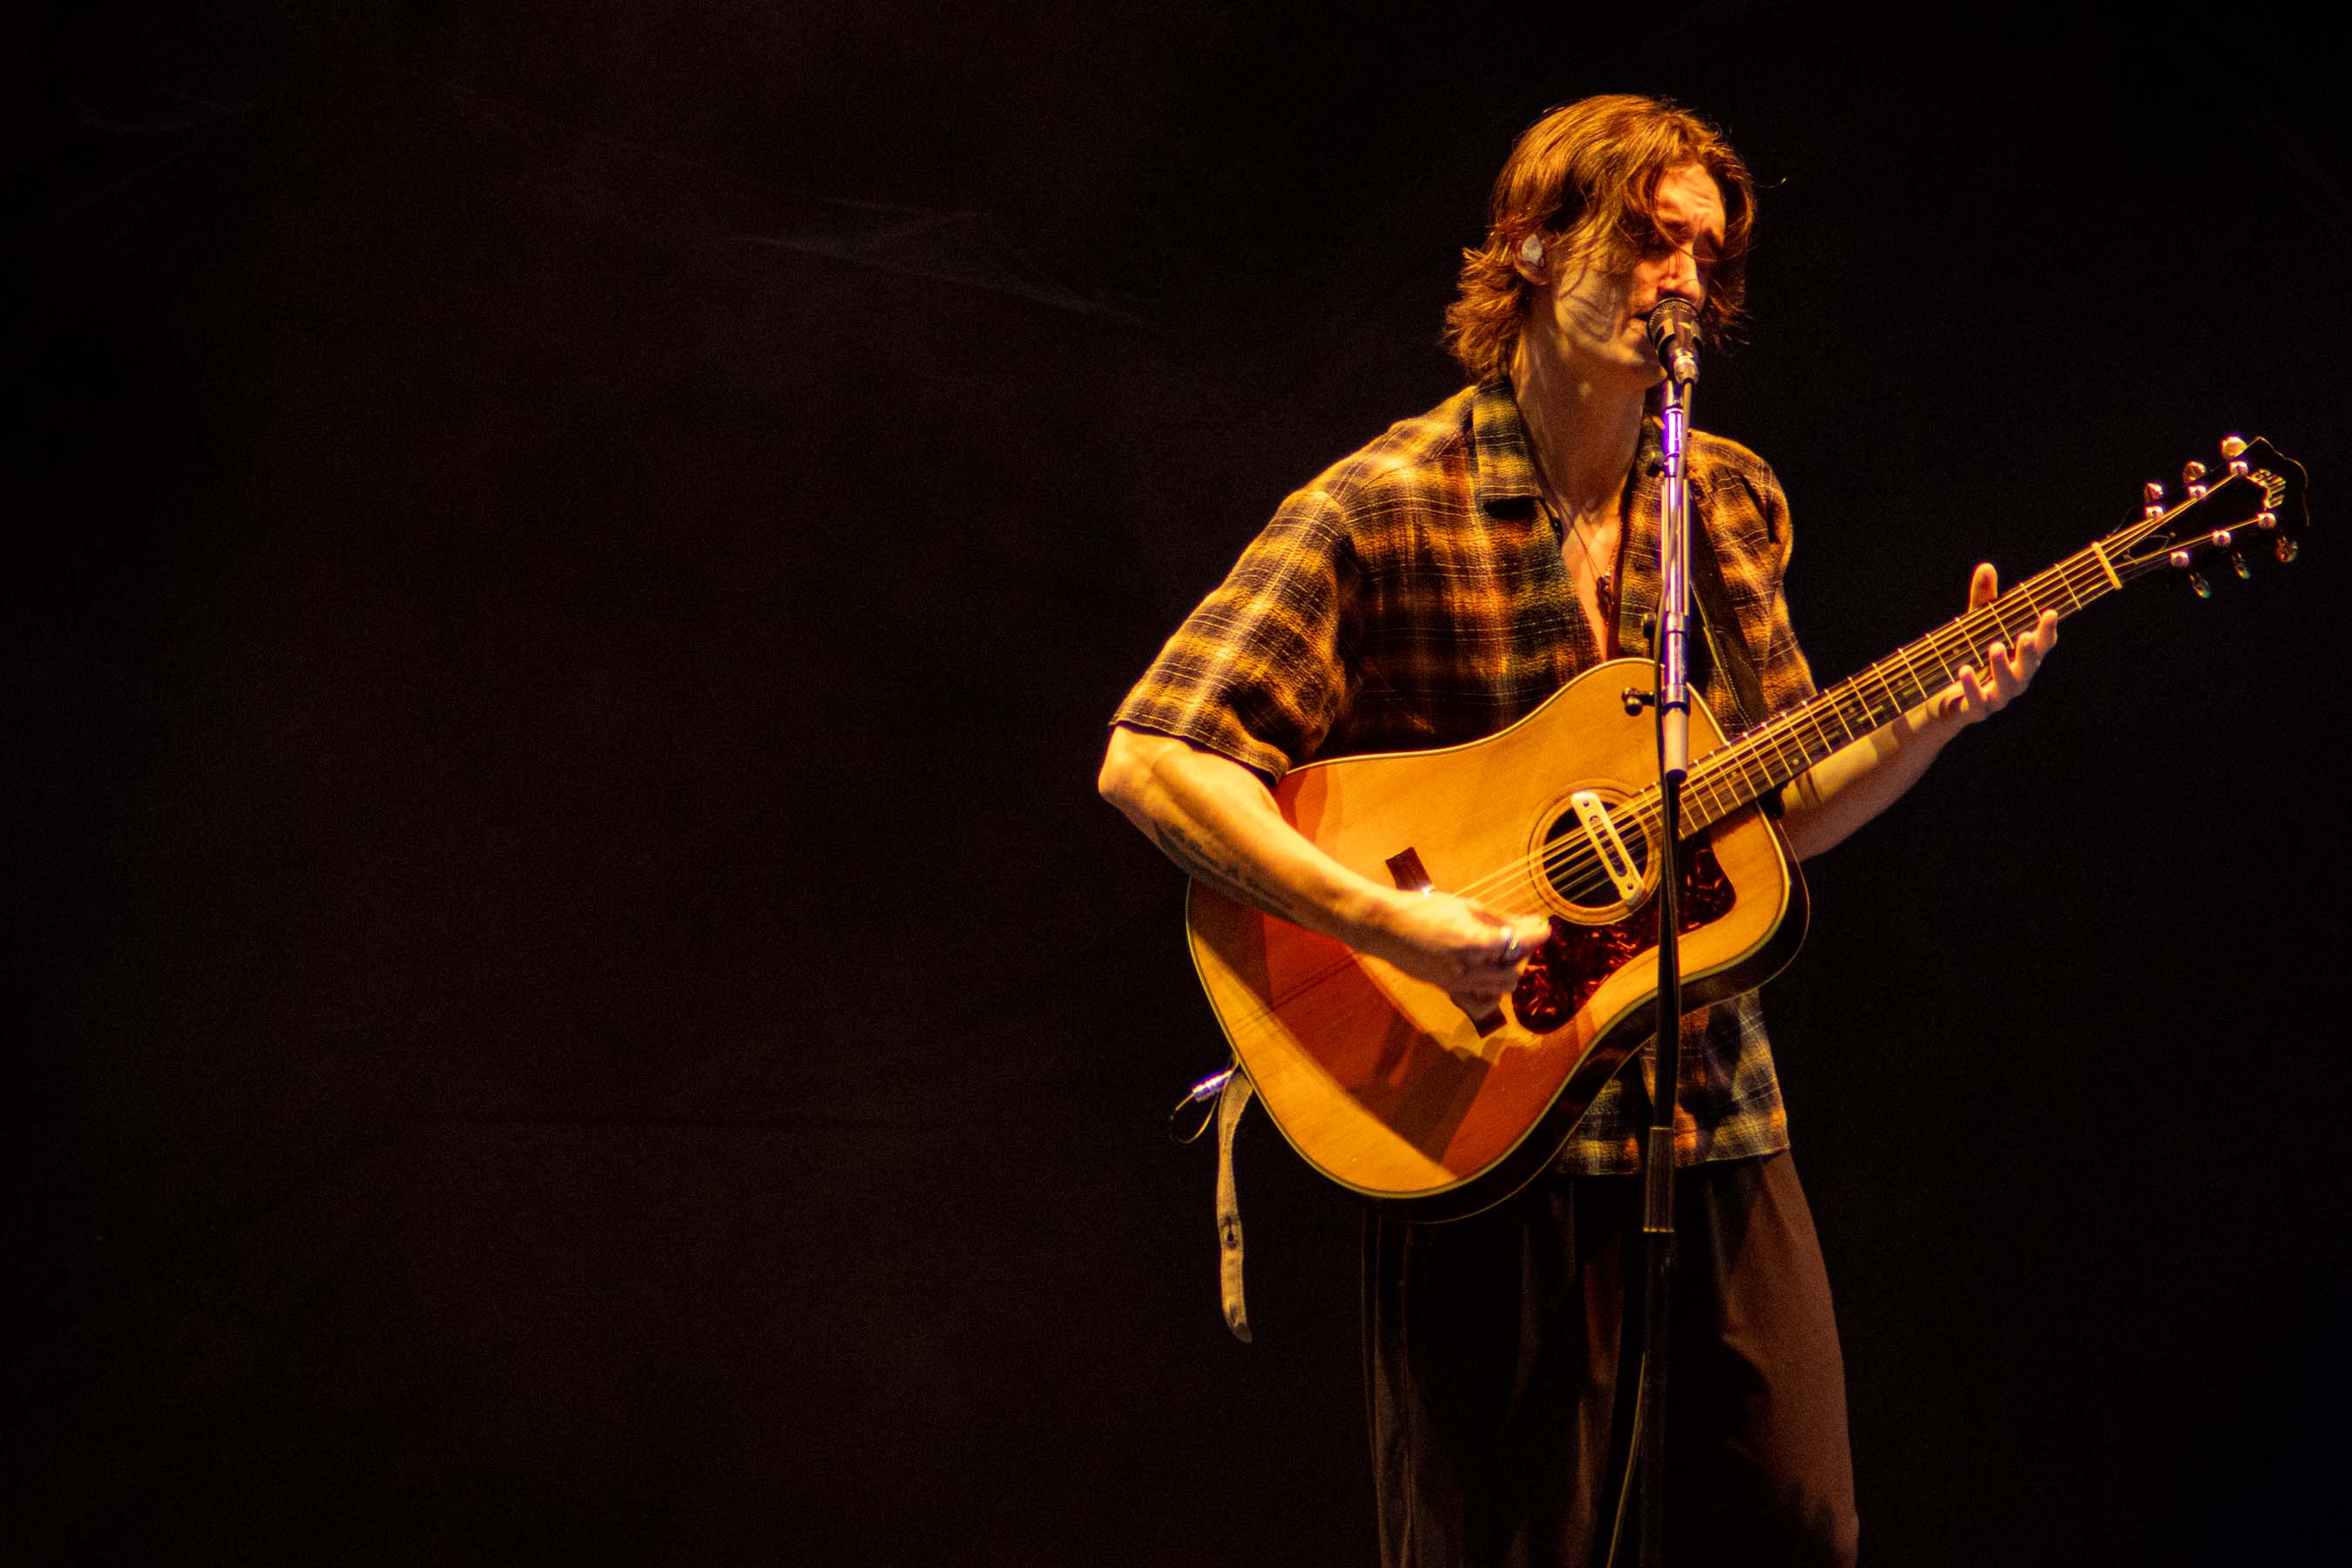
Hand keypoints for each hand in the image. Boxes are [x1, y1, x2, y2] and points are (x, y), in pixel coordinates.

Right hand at [1365, 889, 1552, 1019]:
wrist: (1386, 928)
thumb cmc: (1424, 910)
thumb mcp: (1467, 907)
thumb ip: (1502, 920)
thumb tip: (1533, 923)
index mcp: (1474, 943)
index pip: (1520, 944)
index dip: (1538, 934)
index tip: (1544, 926)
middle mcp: (1468, 969)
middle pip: (1515, 970)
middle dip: (1524, 953)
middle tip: (1520, 935)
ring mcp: (1458, 984)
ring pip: (1502, 987)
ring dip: (1510, 970)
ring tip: (1503, 951)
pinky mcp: (1449, 990)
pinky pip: (1482, 1000)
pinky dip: (1492, 989)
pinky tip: (1486, 972)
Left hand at [1939, 562, 2056, 723]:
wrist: (1938, 701)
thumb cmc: (1966, 657)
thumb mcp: (1973, 627)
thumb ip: (1982, 601)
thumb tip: (1986, 566)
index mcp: (2019, 659)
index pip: (2041, 646)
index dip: (2047, 631)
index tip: (2050, 613)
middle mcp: (2013, 679)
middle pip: (2029, 667)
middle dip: (2030, 650)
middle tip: (2026, 635)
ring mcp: (1996, 698)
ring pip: (2007, 686)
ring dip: (2002, 667)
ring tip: (1994, 646)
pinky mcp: (1974, 711)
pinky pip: (1977, 702)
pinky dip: (1971, 686)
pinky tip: (1964, 669)